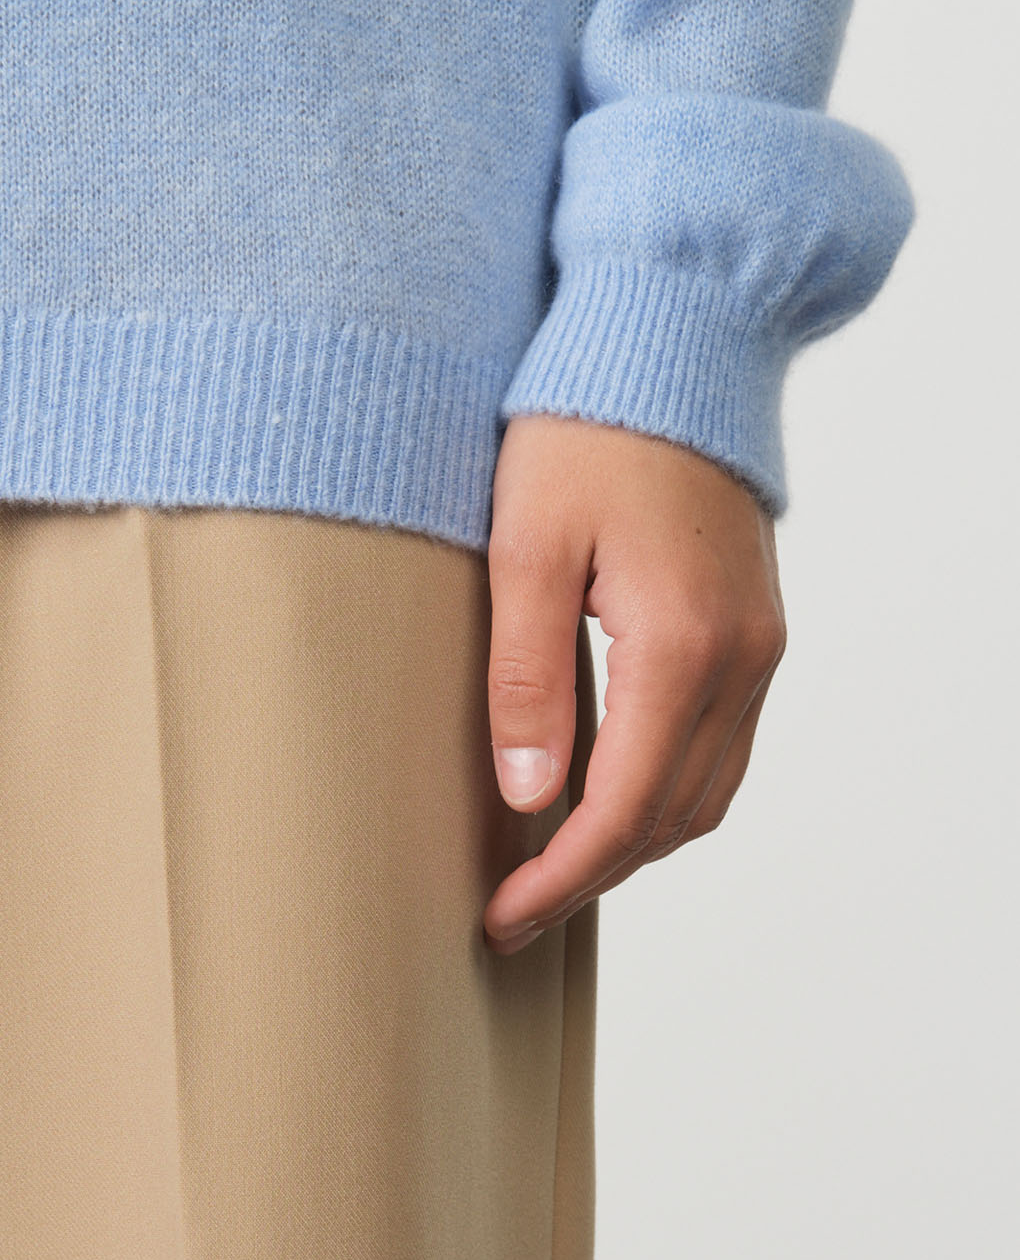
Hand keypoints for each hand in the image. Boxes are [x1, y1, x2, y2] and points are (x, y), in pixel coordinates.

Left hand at [482, 414, 785, 952]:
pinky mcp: (754, 624)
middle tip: (513, 906)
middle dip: (595, 874)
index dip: (559, 879)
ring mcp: (759, 643)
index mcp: (681, 647)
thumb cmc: (586, 429)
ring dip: (635, 839)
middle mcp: (740, 659)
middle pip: (676, 816)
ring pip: (709, 789)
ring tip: (552, 863)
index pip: (623, 809)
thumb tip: (530, 797)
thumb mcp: (528, 547)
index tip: (499, 916)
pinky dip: (667, 788)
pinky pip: (722, 742)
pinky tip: (607, 786)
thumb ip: (528, 676)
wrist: (673, 343)